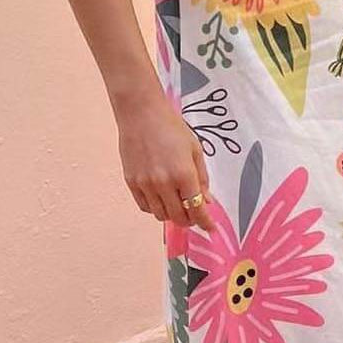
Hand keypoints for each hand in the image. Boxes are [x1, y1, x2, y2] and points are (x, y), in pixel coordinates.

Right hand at [117, 94, 214, 231]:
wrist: (141, 113)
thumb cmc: (171, 127)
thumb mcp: (194, 149)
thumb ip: (202, 178)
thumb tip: (207, 200)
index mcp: (184, 174)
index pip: (197, 209)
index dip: (205, 222)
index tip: (210, 228)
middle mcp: (164, 183)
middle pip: (179, 217)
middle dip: (190, 220)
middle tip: (194, 215)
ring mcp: (145, 184)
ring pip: (160, 215)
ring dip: (172, 214)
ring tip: (177, 203)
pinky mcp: (131, 182)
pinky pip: (145, 206)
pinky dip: (155, 208)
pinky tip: (161, 198)